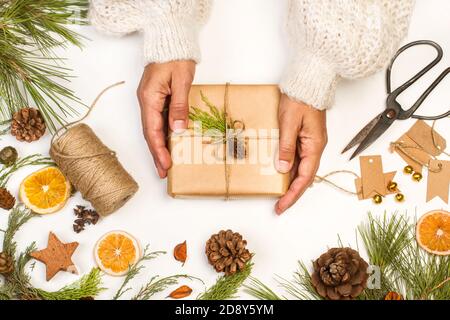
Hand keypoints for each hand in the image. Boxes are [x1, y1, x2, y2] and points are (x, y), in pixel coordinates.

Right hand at [137, 60, 195, 177]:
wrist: (171, 40)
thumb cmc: (175, 57)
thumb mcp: (181, 81)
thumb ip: (179, 106)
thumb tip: (177, 130)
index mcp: (149, 97)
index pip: (153, 130)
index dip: (159, 149)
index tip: (165, 165)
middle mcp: (146, 101)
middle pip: (150, 133)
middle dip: (156, 154)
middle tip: (163, 173)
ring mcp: (150, 100)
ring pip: (153, 128)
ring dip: (158, 147)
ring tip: (165, 165)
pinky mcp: (156, 99)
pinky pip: (157, 121)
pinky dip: (162, 135)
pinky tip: (168, 145)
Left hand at [275, 95, 326, 214]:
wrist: (308, 81)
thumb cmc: (300, 98)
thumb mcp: (289, 123)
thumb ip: (286, 147)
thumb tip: (283, 169)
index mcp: (314, 145)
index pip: (304, 177)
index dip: (293, 194)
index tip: (281, 205)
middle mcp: (315, 147)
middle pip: (305, 177)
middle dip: (292, 193)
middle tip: (278, 205)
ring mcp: (311, 142)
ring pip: (302, 169)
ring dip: (291, 183)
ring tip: (277, 195)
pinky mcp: (305, 137)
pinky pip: (298, 158)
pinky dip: (290, 169)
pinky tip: (280, 174)